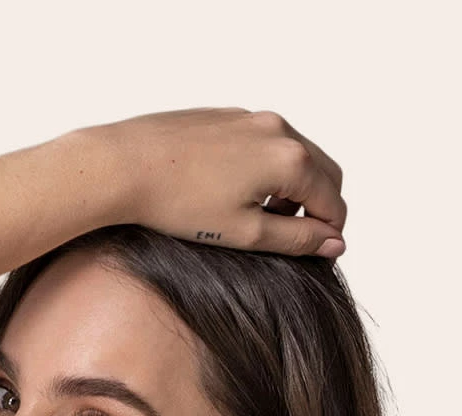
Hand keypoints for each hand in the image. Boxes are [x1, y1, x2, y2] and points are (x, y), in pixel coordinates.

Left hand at [88, 107, 346, 257]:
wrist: (125, 165)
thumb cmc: (179, 203)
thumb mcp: (245, 233)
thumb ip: (297, 239)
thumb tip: (336, 243)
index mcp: (290, 158)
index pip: (333, 201)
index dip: (330, 233)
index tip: (318, 254)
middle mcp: (279, 129)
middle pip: (323, 172)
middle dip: (318, 207)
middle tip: (294, 238)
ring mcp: (253, 117)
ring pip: (296, 154)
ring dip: (294, 187)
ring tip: (263, 218)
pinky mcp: (229, 116)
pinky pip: (266, 142)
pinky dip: (268, 168)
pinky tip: (237, 193)